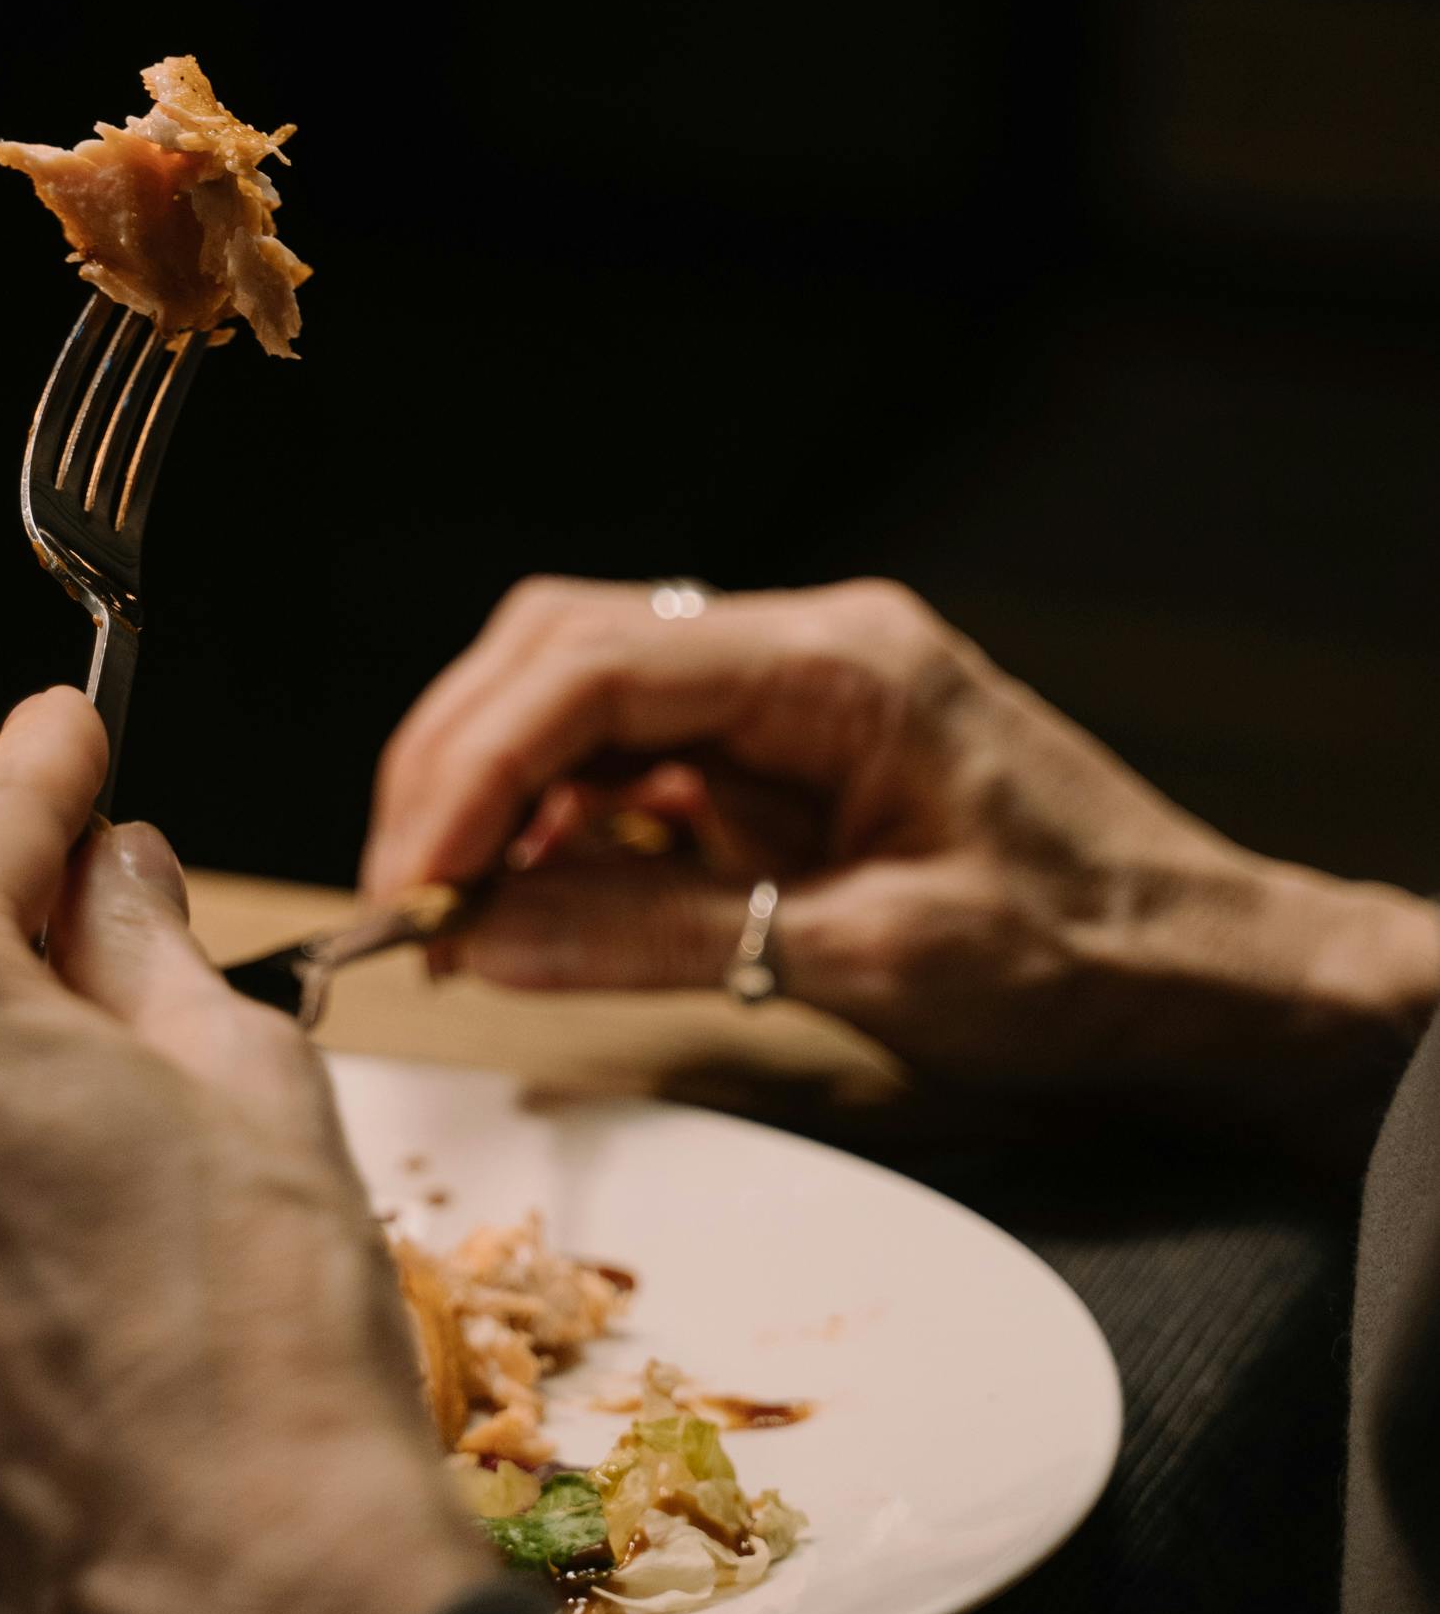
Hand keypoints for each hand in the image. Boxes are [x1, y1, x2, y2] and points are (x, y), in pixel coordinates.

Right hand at [367, 576, 1439, 1135]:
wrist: (1213, 969)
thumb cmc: (1083, 962)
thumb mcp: (870, 960)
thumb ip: (661, 936)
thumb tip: (481, 935)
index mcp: (836, 662)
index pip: (594, 666)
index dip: (473, 763)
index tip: (411, 875)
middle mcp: (802, 644)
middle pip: (561, 651)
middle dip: (457, 764)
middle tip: (401, 897)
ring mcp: (790, 690)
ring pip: (579, 692)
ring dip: (496, 789)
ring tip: (449, 911)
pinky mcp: (785, 750)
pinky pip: (633, 754)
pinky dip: (559, 819)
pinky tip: (530, 898)